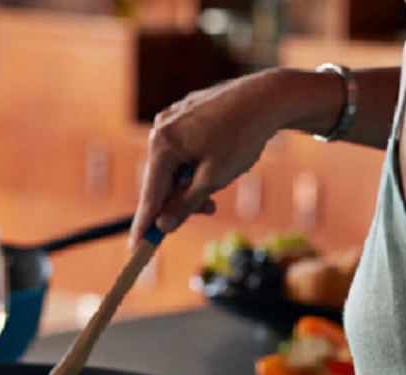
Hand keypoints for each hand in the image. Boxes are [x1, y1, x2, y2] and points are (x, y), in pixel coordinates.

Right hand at [130, 70, 294, 246]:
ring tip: (219, 184)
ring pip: (173, 164)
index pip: (150, 194)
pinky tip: (217, 159)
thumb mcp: (215, 178)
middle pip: (161, 178)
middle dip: (180, 199)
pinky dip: (195, 162)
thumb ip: (185, 204)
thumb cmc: (242, 136)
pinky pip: (182, 148)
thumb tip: (163, 225)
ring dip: (190, 181)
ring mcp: (172, 119)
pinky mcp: (185, 114)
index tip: (136, 249)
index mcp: (162, 143)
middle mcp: (160, 128)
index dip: (144, 225)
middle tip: (209, 211)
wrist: (269, 95)